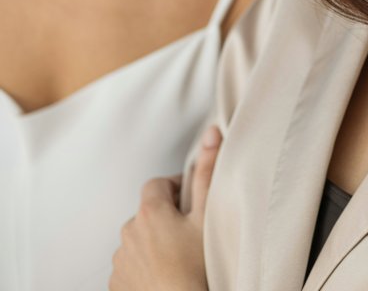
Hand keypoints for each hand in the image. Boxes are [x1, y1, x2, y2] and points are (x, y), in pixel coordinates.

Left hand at [109, 126, 221, 289]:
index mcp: (149, 211)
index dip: (176, 189)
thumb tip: (211, 132)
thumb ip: (207, 173)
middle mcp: (128, 232)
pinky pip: (129, 265)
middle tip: (188, 232)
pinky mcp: (116, 284)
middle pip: (147, 213)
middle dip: (164, 217)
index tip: (191, 203)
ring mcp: (120, 260)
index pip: (158, 184)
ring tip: (176, 257)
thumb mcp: (207, 216)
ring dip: (152, 242)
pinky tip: (162, 274)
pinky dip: (142, 266)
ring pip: (138, 240)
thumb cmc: (196, 267)